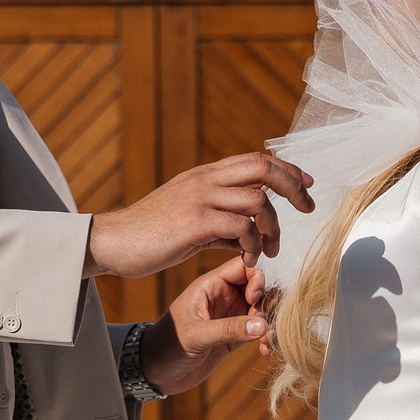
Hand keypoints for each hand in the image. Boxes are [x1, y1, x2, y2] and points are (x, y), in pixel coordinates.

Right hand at [86, 152, 312, 280]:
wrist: (112, 243)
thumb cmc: (150, 236)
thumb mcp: (190, 220)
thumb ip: (220, 220)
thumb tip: (248, 232)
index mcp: (204, 176)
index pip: (256, 160)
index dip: (287, 169)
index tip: (306, 185)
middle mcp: (204, 180)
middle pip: (263, 168)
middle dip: (293, 187)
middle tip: (307, 210)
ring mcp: (199, 199)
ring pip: (258, 201)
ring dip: (272, 229)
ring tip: (268, 251)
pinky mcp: (194, 223)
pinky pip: (241, 228)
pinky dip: (253, 246)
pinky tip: (248, 259)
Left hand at [141, 256, 271, 393]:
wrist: (156, 373)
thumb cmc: (167, 347)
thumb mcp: (195, 336)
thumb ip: (228, 329)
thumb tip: (262, 324)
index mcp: (210, 286)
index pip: (243, 267)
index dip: (257, 278)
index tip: (255, 299)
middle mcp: (224, 297)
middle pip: (259, 288)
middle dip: (267, 303)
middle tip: (263, 323)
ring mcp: (230, 316)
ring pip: (262, 310)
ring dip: (270, 323)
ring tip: (267, 340)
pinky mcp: (234, 336)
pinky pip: (259, 330)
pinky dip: (266, 338)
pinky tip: (265, 351)